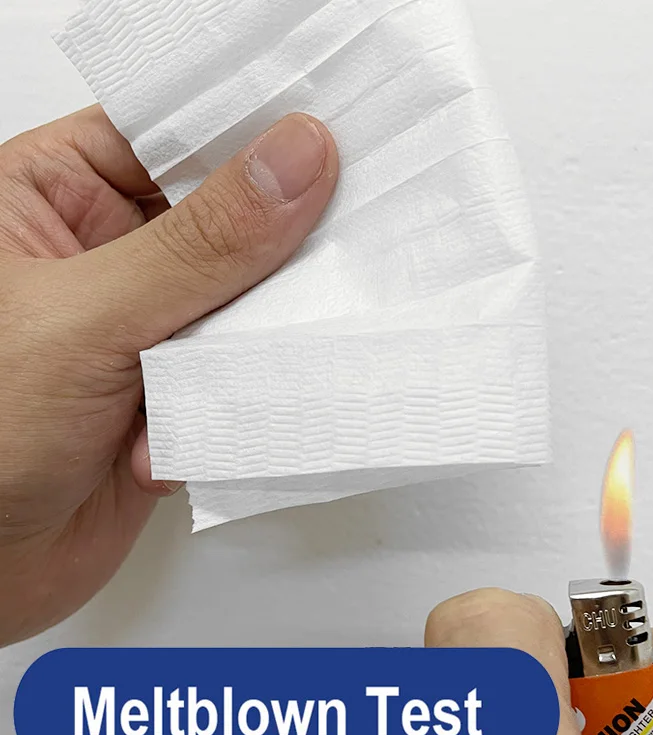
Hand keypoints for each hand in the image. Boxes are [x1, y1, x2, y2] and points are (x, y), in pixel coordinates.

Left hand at [0, 108, 337, 644]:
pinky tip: (205, 422)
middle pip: (220, 217)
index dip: (244, 131)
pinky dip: (245, 394)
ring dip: (253, 335)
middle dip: (270, 244)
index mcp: (48, 200)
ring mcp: (145, 327)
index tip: (323, 134)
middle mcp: (103, 258)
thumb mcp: (84, 320)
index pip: (165, 132)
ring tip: (252, 354)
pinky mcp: (177, 391)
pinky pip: (242, 369)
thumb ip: (199, 247)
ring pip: (241, 300)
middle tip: (341, 234)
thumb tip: (292, 166)